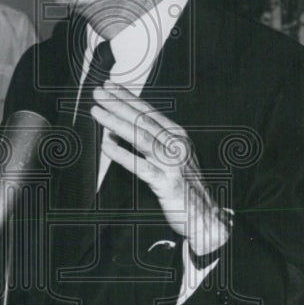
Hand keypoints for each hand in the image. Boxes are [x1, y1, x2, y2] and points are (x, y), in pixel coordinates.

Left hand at [90, 82, 229, 255]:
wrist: (205, 216)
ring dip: (115, 123)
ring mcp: (172, 163)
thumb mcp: (173, 157)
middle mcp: (176, 146)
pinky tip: (107, 147)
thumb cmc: (186, 187)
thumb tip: (120, 128)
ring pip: (140, 137)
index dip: (128, 97)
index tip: (110, 87)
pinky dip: (122, 155)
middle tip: (99, 93)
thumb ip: (151, 142)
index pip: (148, 111)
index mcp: (178, 136)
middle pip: (142, 120)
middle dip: (118, 104)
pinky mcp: (166, 183)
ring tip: (98, 113)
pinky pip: (141, 166)